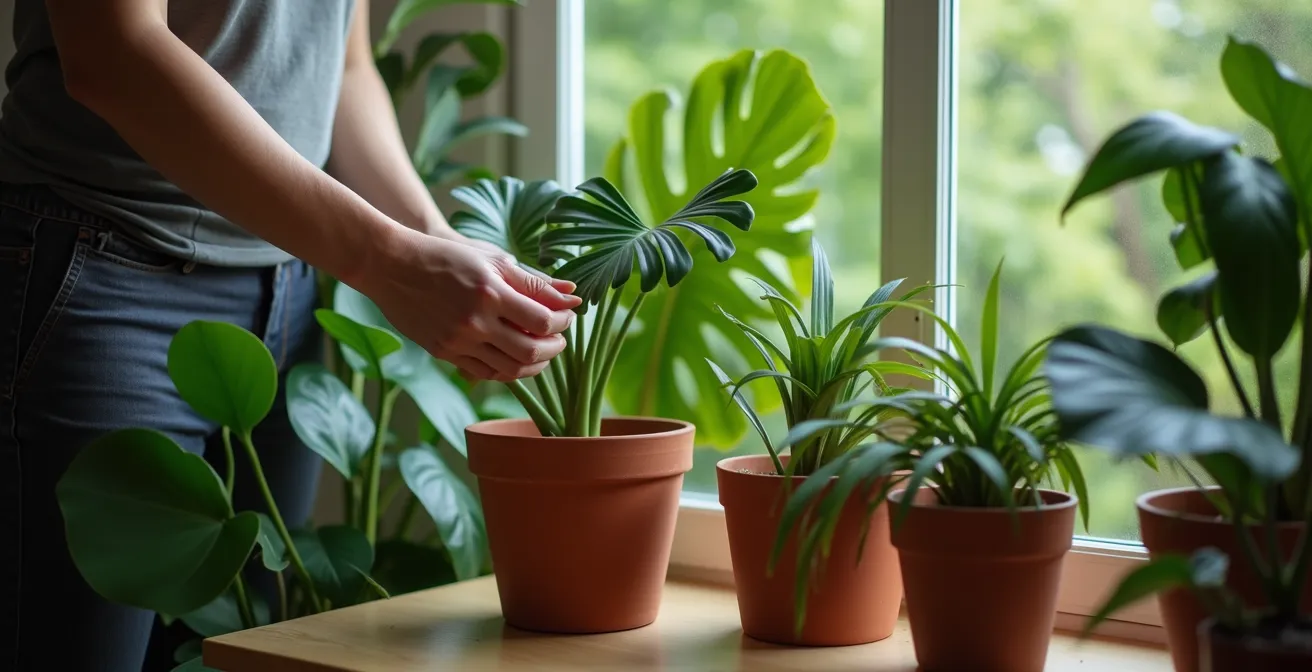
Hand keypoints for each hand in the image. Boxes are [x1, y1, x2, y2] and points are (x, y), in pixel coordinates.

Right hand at [358, 228, 579, 381]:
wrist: (392, 267)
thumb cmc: (447, 256)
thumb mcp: (492, 260)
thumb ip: (534, 282)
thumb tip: (572, 295)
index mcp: (490, 292)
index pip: (543, 320)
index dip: (563, 322)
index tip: (566, 316)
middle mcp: (475, 321)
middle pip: (531, 350)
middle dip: (555, 348)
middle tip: (560, 338)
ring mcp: (458, 341)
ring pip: (510, 369)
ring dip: (535, 364)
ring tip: (542, 350)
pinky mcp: (444, 353)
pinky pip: (485, 372)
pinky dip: (508, 369)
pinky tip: (516, 358)